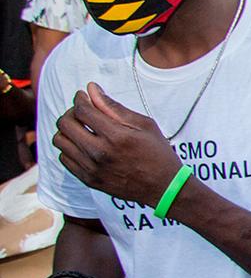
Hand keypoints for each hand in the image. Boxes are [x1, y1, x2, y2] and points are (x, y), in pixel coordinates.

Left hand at [51, 84, 181, 203]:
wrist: (164, 188)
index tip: (83, 96)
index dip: (80, 99)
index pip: (82, 110)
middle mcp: (100, 153)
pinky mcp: (89, 180)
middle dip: (71, 112)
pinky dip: (69, 148)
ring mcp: (92, 168)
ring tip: (81, 128)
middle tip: (82, 111)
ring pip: (60, 141)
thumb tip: (91, 89)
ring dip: (67, 130)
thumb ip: (114, 107)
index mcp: (117, 136)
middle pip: (65, 124)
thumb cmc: (158, 153)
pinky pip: (64, 159)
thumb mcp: (144, 125)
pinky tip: (83, 145)